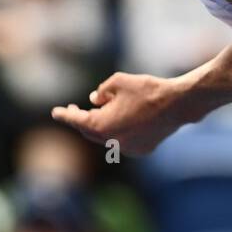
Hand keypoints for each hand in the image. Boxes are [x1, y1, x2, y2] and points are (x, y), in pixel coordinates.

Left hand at [51, 72, 189, 156]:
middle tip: (75, 109)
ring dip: (103, 125)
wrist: (177, 104)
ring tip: (105, 109)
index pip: (76, 120)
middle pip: (90, 132)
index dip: (64, 115)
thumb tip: (94, 101)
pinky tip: (126, 119)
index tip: (55, 112)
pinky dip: (119, 131)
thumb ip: (102, 91)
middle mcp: (112, 142)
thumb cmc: (147, 90)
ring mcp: (127, 149)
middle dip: (82, 120)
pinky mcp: (141, 150)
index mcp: (102, 126)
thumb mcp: (118, 81)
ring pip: (108, 137)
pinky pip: (123, 141)